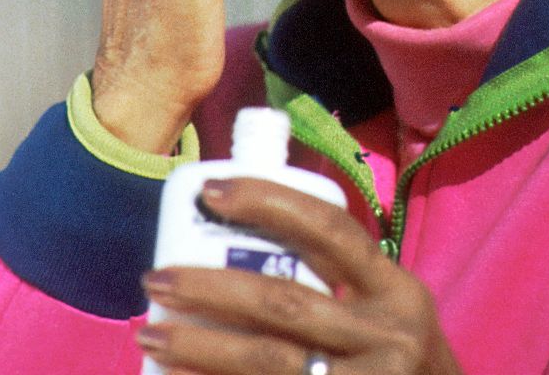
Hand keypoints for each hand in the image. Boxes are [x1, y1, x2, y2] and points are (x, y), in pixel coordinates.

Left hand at [137, 178, 463, 374]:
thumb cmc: (397, 366)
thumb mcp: (389, 317)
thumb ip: (341, 284)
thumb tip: (239, 243)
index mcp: (398, 293)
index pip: (333, 231)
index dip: (270, 203)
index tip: (212, 190)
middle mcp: (389, 339)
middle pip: (285, 303)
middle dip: (210, 286)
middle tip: (156, 278)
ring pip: (268, 362)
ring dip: (198, 346)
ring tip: (150, 332)